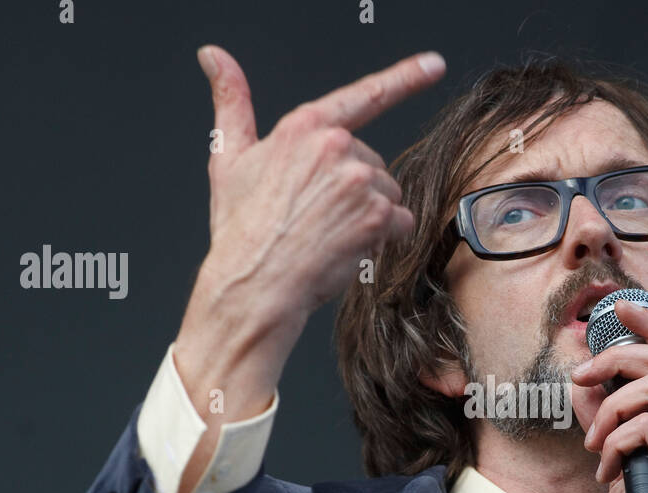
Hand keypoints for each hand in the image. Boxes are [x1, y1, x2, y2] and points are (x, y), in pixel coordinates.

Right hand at [178, 46, 445, 374]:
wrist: (254, 283)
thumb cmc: (240, 228)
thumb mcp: (228, 157)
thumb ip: (231, 101)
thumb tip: (212, 54)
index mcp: (304, 126)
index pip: (365, 94)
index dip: (406, 76)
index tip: (435, 64)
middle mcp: (335, 146)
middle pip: (374, 163)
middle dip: (356, 190)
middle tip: (317, 216)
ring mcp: (359, 181)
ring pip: (388, 194)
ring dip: (370, 216)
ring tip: (329, 234)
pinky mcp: (376, 215)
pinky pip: (400, 224)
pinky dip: (382, 240)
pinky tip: (347, 248)